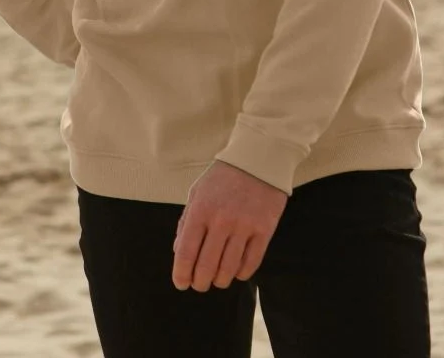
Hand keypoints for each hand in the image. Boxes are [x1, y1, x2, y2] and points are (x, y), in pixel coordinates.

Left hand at [172, 160, 288, 291]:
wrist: (257, 159)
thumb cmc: (223, 177)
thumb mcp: (197, 192)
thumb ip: (186, 222)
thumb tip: (179, 252)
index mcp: (201, 209)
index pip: (186, 253)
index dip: (181, 274)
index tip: (181, 283)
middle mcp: (221, 220)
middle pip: (206, 267)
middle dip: (199, 282)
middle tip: (199, 284)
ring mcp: (244, 226)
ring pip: (228, 270)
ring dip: (220, 280)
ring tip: (217, 279)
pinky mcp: (264, 230)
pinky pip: (251, 263)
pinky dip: (241, 274)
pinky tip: (236, 271)